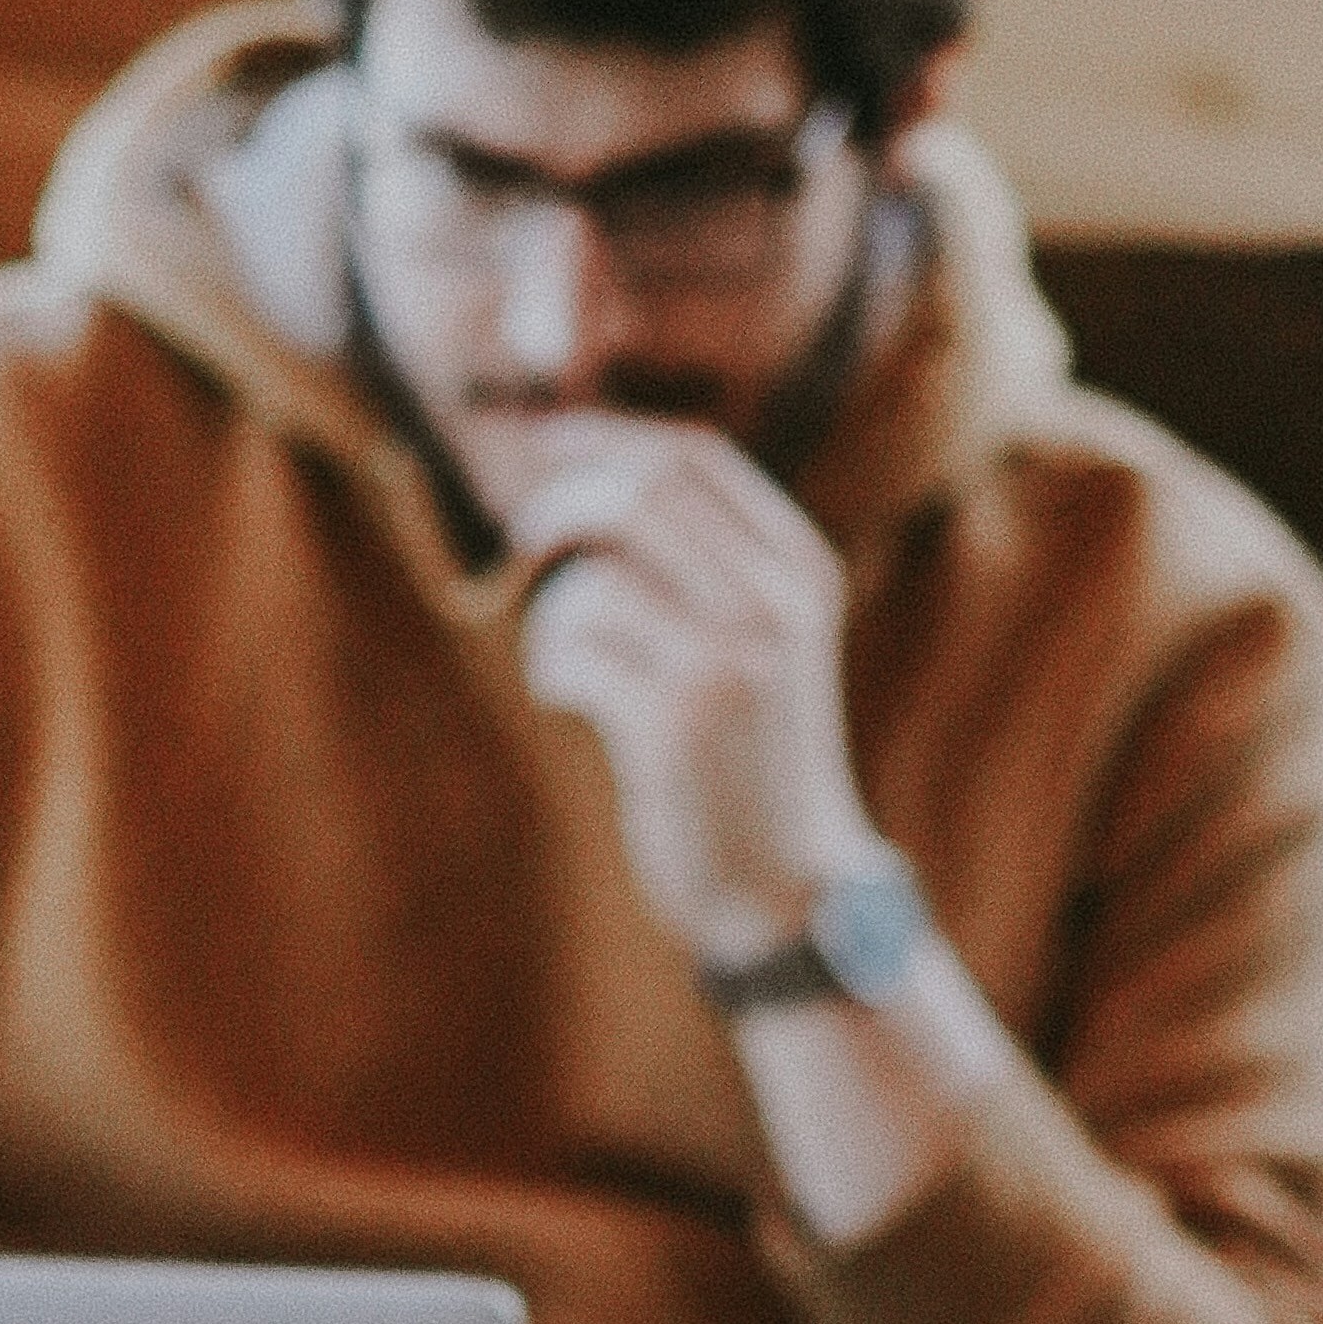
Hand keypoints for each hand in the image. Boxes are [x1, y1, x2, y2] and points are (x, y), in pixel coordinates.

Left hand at [501, 422, 878, 975]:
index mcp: (800, 570)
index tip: (547, 445)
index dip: (608, 439)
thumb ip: (712, 564)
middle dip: (562, 503)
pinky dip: (554, 669)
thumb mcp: (766, 643)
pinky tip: (577, 701)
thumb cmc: (751, 757)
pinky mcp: (674, 721)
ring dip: (556, 618)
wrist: (786, 885)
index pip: (694, 458)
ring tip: (575, 666)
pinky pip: (573, 651)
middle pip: (639, 494)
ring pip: (596, 580)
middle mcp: (773, 605)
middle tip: (522, 538)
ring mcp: (729, 661)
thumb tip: (598, 475)